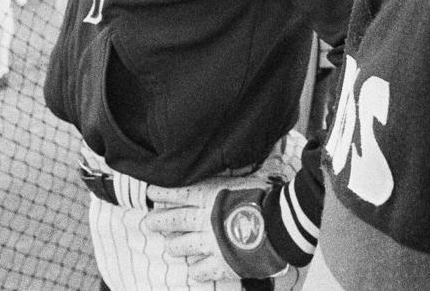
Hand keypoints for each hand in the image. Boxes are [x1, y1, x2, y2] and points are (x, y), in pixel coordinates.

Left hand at [145, 180, 287, 281]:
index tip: (151, 193)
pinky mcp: (221, 263)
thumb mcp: (244, 178)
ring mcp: (210, 243)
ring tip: (171, 247)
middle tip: (149, 223)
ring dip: (175, 246)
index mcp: (209, 196)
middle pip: (173, 220)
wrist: (279, 225)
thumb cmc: (265, 198)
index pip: (178, 194)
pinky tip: (194, 269)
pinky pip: (199, 271)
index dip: (162, 194)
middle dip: (158, 221)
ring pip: (181, 246)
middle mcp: (204, 219)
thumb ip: (229, 178)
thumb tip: (231, 160)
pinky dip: (195, 270)